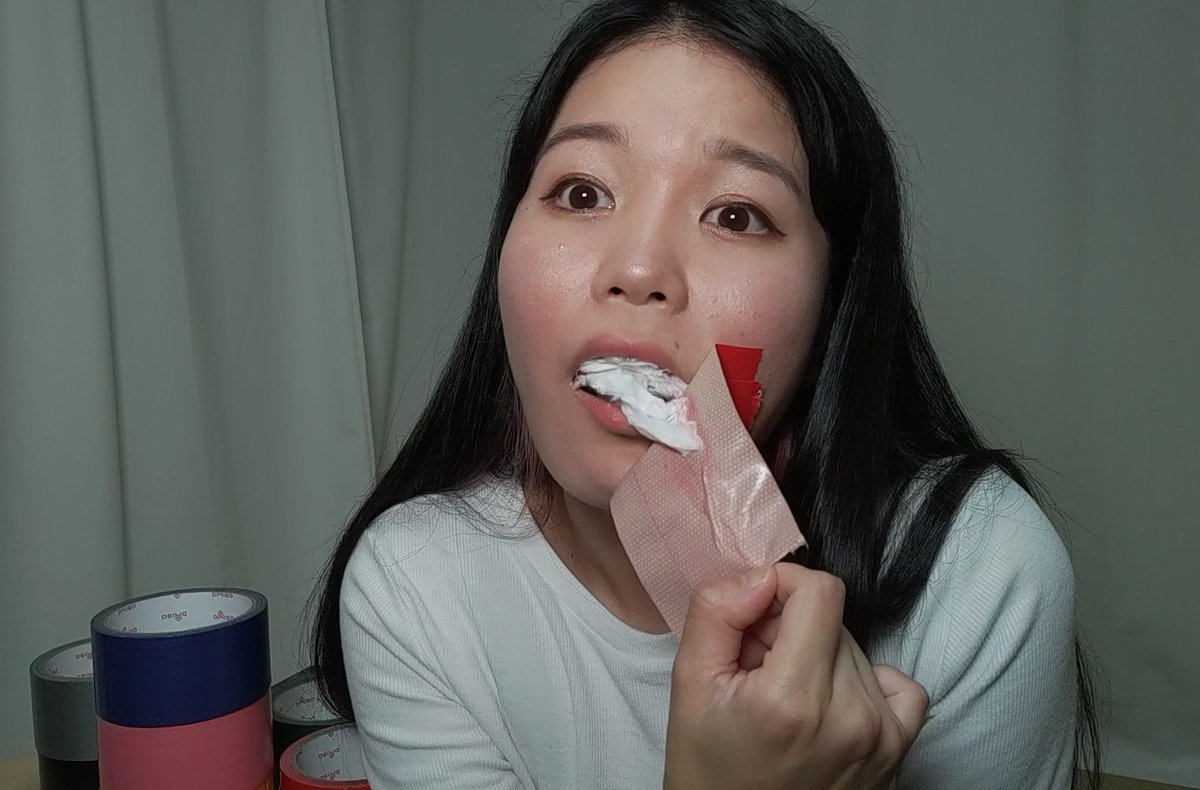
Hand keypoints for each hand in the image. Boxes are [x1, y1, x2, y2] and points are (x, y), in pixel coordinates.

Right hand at [663, 563, 928, 789]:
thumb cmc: (709, 773)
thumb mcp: (688, 686)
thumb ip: (716, 612)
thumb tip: (761, 575)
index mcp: (792, 698)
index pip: (819, 591)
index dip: (780, 587)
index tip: (753, 618)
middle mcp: (849, 717)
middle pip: (833, 620)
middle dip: (791, 630)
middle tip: (757, 673)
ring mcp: (881, 738)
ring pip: (856, 649)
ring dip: (820, 658)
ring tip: (785, 700)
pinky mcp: (899, 752)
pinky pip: (897, 683)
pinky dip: (864, 682)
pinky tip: (830, 705)